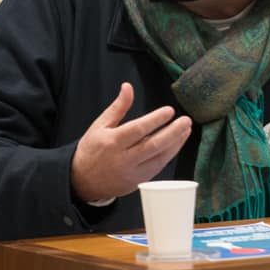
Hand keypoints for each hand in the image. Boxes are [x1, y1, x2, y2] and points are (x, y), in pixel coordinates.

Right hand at [70, 82, 191, 201]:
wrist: (82, 181)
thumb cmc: (92, 149)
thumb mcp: (100, 126)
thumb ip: (117, 107)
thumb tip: (128, 86)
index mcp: (112, 142)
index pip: (137, 130)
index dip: (155, 120)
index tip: (169, 111)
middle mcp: (123, 159)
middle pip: (152, 146)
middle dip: (172, 133)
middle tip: (186, 120)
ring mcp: (132, 173)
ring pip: (159, 158)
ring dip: (175, 143)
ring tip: (186, 129)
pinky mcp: (138, 182)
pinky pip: (158, 167)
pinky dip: (169, 154)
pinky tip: (177, 142)